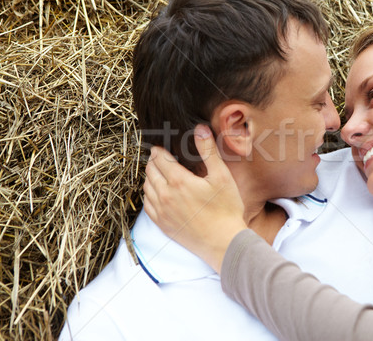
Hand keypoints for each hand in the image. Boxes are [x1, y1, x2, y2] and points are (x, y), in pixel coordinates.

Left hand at [143, 124, 247, 272]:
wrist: (223, 242)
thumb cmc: (226, 210)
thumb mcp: (222, 177)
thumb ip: (208, 151)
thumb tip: (200, 129)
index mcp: (179, 181)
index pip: (160, 158)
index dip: (160, 150)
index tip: (162, 147)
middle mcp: (165, 195)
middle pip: (150, 171)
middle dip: (154, 161)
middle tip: (161, 157)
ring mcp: (161, 211)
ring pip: (146, 187)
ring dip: (150, 177)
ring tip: (159, 172)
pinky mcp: (162, 224)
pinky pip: (147, 205)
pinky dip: (149, 194)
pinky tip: (157, 192)